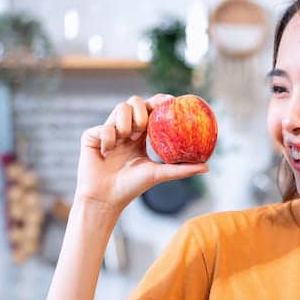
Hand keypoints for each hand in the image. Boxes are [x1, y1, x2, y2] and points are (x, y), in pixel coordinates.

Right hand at [75, 94, 208, 210]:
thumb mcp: (158, 175)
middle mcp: (125, 130)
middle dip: (142, 109)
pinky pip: (104, 127)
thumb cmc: (132, 188)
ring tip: (127, 139)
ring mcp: (108, 130)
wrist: (106, 198)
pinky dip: (109, 139)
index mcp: (140, 136)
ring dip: (126, 122)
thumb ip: (181, 169)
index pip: (151, 110)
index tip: (171, 101)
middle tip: (144, 126)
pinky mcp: (92, 135)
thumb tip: (207, 167)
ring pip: (120, 108)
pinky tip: (107, 153)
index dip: (160, 101)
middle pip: (135, 101)